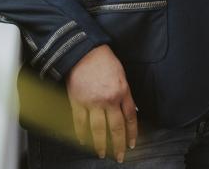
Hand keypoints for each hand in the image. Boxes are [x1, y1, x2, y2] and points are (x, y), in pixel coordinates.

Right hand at [66, 44, 137, 161]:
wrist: (84, 53)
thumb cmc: (105, 61)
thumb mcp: (122, 76)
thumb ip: (124, 94)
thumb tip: (127, 111)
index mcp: (122, 92)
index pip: (130, 117)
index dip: (132, 133)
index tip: (132, 144)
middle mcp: (109, 99)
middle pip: (116, 127)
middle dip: (118, 144)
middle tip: (119, 156)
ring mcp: (92, 102)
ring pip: (98, 129)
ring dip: (100, 144)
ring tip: (102, 154)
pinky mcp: (77, 102)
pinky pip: (80, 123)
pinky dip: (81, 134)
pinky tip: (84, 142)